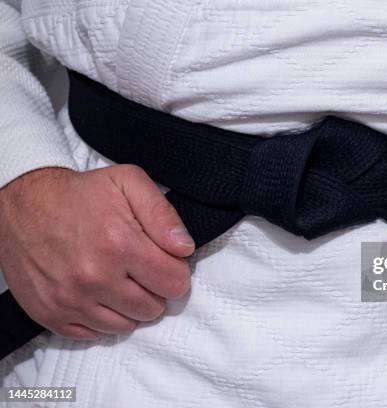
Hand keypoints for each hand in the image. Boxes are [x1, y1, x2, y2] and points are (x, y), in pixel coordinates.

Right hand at [0, 166, 194, 339]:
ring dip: (129, 307)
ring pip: (126, 325)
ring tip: (119, 280)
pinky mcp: (51, 314)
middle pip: (153, 309)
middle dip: (154, 290)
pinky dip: (102, 318)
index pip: (175, 283)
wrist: (23, 204)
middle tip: (140, 270)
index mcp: (120, 244)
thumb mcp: (129, 183)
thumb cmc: (80, 194)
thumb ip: (163, 214)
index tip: (164, 261)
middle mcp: (95, 277)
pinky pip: (94, 334)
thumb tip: (185, 247)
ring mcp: (71, 299)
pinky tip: (99, 295)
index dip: (175, 272)